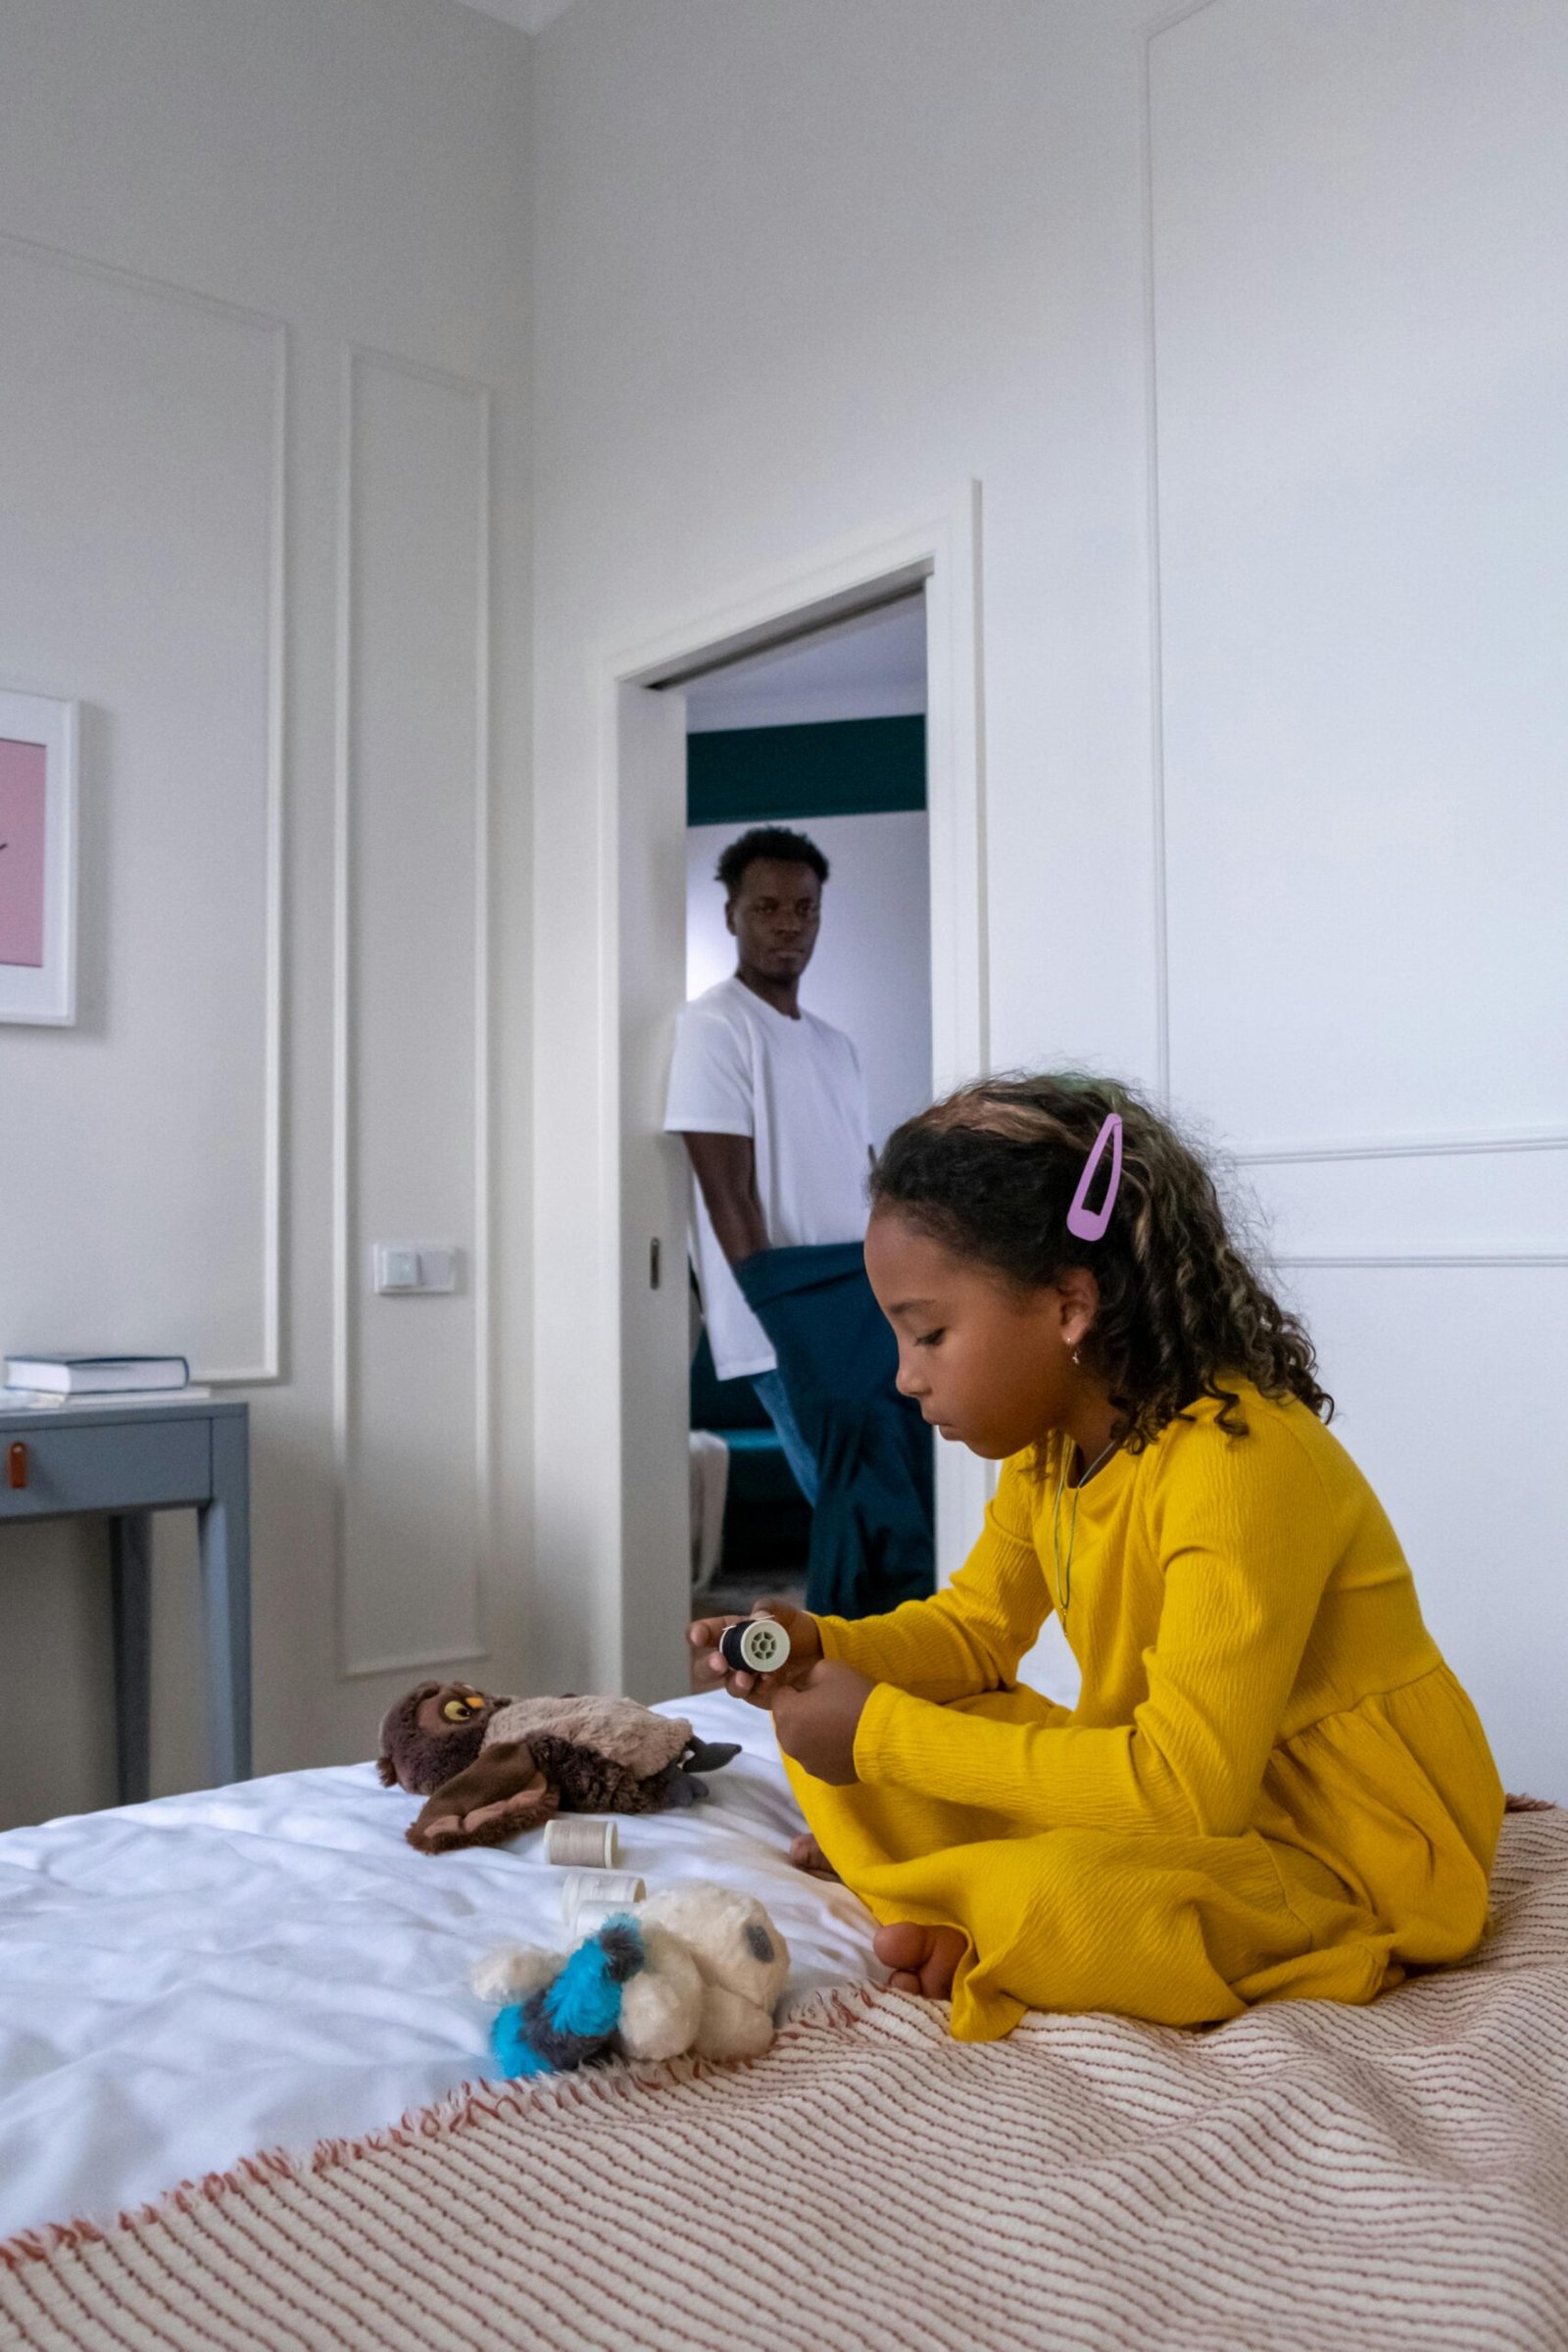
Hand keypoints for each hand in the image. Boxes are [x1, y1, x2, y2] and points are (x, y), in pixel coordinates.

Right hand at [687, 1601, 820, 1704]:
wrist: (820, 1653)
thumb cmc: (795, 1629)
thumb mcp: (786, 1614)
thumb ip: (771, 1609)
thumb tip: (757, 1614)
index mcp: (732, 1632)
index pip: (707, 1632)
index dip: (698, 1633)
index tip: (698, 1636)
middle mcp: (733, 1658)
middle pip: (707, 1666)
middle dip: (709, 1665)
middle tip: (719, 1663)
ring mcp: (744, 1678)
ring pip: (728, 1685)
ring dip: (735, 1682)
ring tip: (745, 1678)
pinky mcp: (760, 1694)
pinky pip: (754, 1695)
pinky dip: (760, 1687)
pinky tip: (771, 1680)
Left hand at [771, 1661, 873, 1784]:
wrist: (884, 1734)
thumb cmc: (853, 1697)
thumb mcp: (828, 1669)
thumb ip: (805, 1674)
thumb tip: (800, 1685)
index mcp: (786, 1715)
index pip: (780, 1695)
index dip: (797, 1689)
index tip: (817, 1689)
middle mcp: (789, 1744)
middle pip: (788, 1722)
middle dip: (801, 1713)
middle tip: (829, 1706)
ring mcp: (807, 1764)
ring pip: (802, 1743)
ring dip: (812, 1734)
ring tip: (839, 1727)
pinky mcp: (826, 1777)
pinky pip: (819, 1759)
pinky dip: (827, 1751)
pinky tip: (846, 1743)